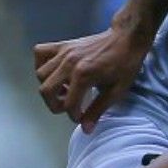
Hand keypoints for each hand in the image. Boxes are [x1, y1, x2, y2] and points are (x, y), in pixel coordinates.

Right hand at [33, 26, 152, 129]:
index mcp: (83, 75)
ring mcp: (64, 51)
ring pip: (41, 74)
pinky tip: (54, 73)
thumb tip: (86, 129)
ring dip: (50, 87)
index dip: (73, 116)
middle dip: (55, 105)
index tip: (81, 118)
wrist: (126, 38)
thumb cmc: (125, 65)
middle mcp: (69, 63)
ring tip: (65, 90)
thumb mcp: (116, 91)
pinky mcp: (63, 44)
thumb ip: (98, 110)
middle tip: (69, 107)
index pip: (68, 104)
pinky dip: (42, 64)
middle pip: (46, 90)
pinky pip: (40, 52)